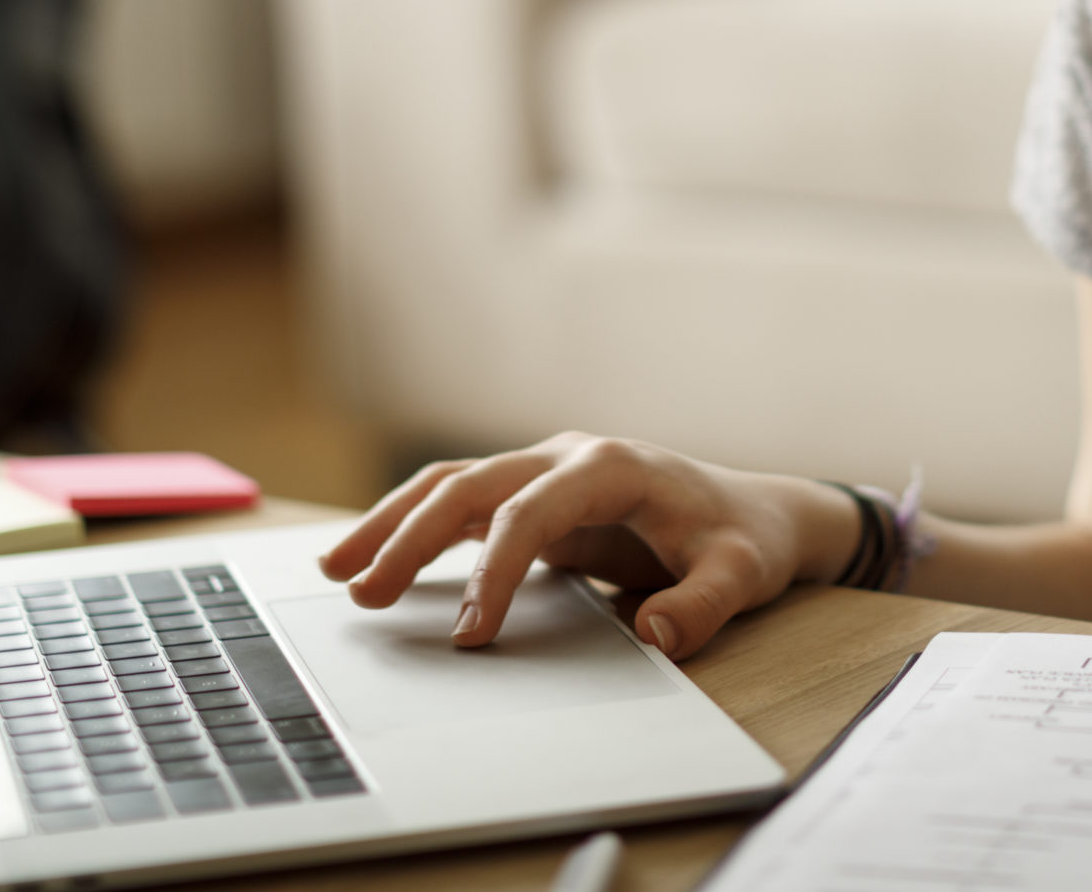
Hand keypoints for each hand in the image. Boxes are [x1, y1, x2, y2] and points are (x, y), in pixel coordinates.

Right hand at [315, 433, 855, 659]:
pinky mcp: (535, 498)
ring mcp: (545, 472)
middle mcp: (566, 457)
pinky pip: (464, 507)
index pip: (529, 511)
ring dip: (393, 523)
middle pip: (468, 485)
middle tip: (359, 592)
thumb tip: (657, 635)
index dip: (494, 571)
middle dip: (408, 536)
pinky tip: (375, 562)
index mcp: (610, 465)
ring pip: (452, 486)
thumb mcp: (741, 572)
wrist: (755, 512)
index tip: (470, 634)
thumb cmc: (743, 538)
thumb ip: (704, 604)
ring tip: (336, 570)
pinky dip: (416, 529)